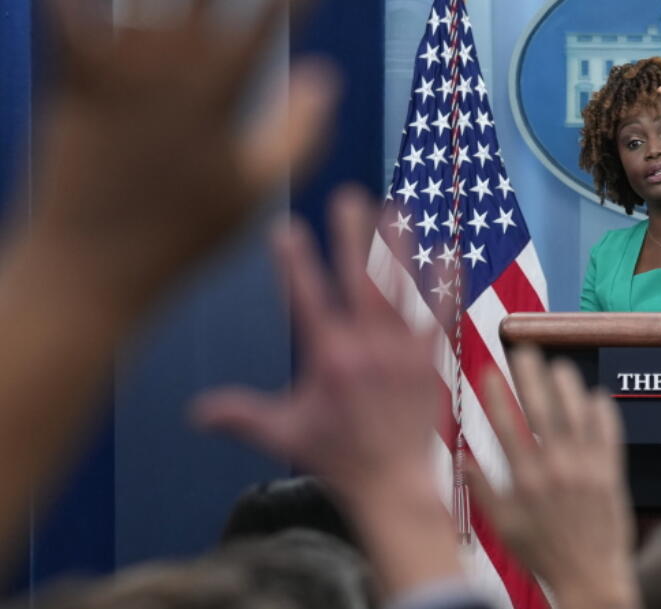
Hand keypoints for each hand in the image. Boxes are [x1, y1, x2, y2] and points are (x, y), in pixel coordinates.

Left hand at [33, 0, 348, 309]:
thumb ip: (297, 134)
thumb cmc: (179, 236)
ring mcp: (113, 67)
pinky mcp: (68, 75)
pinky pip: (65, 8)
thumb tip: (325, 74)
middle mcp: (168, 67)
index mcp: (220, 95)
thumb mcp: (253, 192)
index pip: (271, 12)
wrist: (86, 271)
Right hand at [194, 188, 460, 591]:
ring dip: (398, 248)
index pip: (306, 299)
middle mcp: (367, 348)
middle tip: (347, 197)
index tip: (284, 228)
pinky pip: (440, 314)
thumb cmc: (336, 457)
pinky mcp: (431, 359)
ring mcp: (403, 351)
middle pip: (357, 281)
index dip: (294, 263)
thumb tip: (194, 412)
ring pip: (400, 289)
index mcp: (328, 359)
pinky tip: (447, 253)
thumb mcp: (283, 434)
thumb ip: (241, 416)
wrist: (394, 482)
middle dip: (351, 237)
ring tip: (396, 209)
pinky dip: (444, 285)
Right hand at [468, 347, 639, 608]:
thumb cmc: (542, 554)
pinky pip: (608, 435)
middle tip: (526, 350)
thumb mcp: (503, 527)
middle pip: (543, 411)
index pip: (507, 427)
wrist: (589, 577)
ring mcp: (587, 471)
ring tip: (560, 365)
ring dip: (568, 386)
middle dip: (532, 376)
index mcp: (525, 482)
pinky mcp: (611, 475)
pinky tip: (596, 395)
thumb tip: (461, 459)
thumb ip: (482, 490)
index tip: (489, 370)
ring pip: (578, 416)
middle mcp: (556, 471)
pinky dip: (603, 412)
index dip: (496, 396)